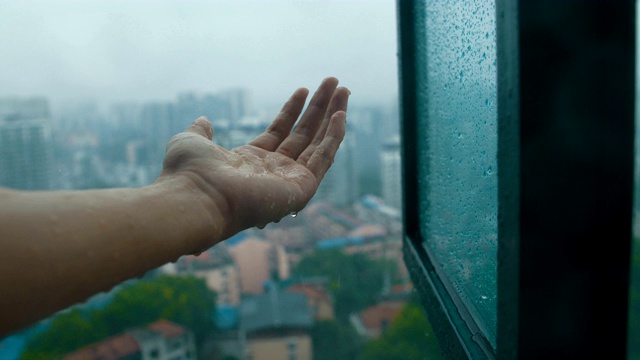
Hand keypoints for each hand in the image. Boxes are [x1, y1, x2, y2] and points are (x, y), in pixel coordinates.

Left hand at [158, 77, 348, 240]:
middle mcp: (273, 171)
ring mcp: (289, 181)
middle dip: (319, 108)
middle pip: (304, 135)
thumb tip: (203, 120)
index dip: (293, 110)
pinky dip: (334, 137)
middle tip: (335, 84)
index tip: (304, 89)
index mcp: (251, 161)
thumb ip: (200, 131)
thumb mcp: (191, 141)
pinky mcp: (302, 188)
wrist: (196, 197)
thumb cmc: (189, 174)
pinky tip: (341, 115)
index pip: (280, 131)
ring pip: (319, 144)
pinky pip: (323, 159)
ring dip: (333, 116)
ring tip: (344, 90)